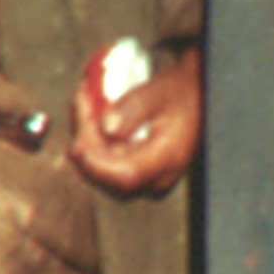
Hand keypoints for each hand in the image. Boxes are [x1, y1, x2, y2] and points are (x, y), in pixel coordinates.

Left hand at [69, 40, 202, 193]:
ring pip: (104, 174)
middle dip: (85, 145)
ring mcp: (148, 180)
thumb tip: (106, 128)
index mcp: (168, 161)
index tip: (76, 142)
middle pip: (108, 178)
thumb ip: (132, 109)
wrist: (196, 96)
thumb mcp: (157, 93)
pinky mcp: (139, 173)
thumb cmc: (179, 93)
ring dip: (86, 141)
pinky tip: (88, 117)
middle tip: (80, 105)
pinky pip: (108, 167)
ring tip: (83, 103)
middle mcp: (158, 179)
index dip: (95, 164)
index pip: (125, 177)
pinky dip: (93, 143)